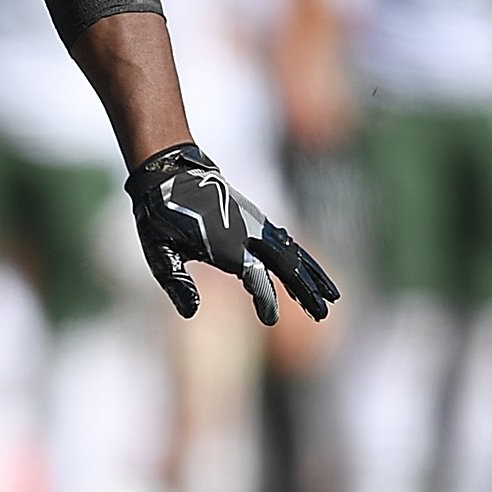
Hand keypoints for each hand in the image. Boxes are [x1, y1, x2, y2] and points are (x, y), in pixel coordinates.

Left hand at [125, 143, 339, 324]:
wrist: (170, 171)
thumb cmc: (160, 215)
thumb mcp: (159, 251)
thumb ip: (177, 282)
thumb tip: (192, 313)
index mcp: (227, 245)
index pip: (256, 278)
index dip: (265, 300)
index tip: (270, 320)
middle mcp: (247, 233)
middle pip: (287, 266)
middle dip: (307, 290)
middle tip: (323, 313)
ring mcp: (254, 223)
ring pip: (292, 252)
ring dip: (312, 274)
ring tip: (331, 296)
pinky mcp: (254, 218)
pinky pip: (284, 240)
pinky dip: (301, 257)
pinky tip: (309, 269)